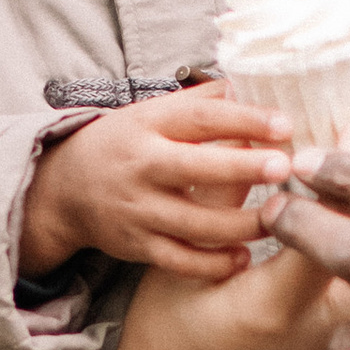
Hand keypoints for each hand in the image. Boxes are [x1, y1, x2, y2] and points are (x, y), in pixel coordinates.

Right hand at [19, 91, 293, 284]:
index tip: (284, 124)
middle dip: (243, 168)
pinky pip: (180, 261)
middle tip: (285, 167)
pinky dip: (213, 265)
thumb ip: (197, 102)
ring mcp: (139, 210)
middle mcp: (142, 167)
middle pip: (197, 168)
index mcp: (148, 126)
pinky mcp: (138, 246)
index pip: (200, 118)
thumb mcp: (150, 114)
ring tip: (278, 219)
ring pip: (195, 224)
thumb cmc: (122, 146)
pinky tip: (242, 259)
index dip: (243, 119)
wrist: (64, 190)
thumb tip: (245, 84)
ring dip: (241, 225)